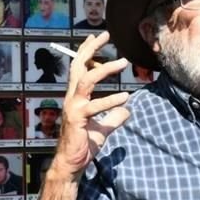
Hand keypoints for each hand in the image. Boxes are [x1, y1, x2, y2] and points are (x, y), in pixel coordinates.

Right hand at [52, 32, 131, 179]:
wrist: (72, 164)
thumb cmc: (83, 145)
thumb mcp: (102, 129)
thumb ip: (113, 118)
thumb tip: (127, 111)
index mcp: (75, 97)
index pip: (79, 68)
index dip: (87, 51)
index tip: (97, 36)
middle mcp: (72, 98)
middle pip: (79, 66)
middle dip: (91, 49)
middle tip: (105, 35)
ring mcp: (74, 107)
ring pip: (87, 80)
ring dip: (105, 69)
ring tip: (123, 63)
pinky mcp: (78, 119)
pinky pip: (95, 106)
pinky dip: (111, 101)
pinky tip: (126, 98)